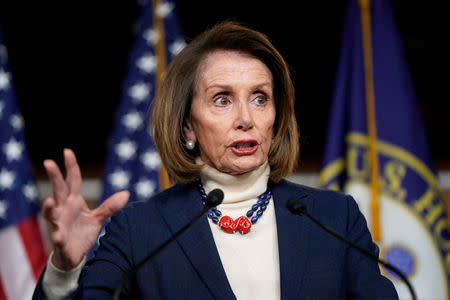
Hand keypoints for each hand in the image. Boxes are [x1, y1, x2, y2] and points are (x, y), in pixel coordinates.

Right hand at [42, 148, 128, 269]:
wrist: (74, 255)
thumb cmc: (82, 233)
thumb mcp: (98, 218)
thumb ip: (110, 206)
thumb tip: (126, 194)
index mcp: (73, 201)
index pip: (72, 181)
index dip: (71, 166)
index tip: (67, 151)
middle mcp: (63, 210)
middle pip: (58, 190)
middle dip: (54, 177)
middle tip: (48, 162)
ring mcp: (59, 224)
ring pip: (51, 214)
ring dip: (49, 208)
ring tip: (50, 201)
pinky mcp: (59, 240)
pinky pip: (57, 237)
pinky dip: (57, 236)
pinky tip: (58, 235)